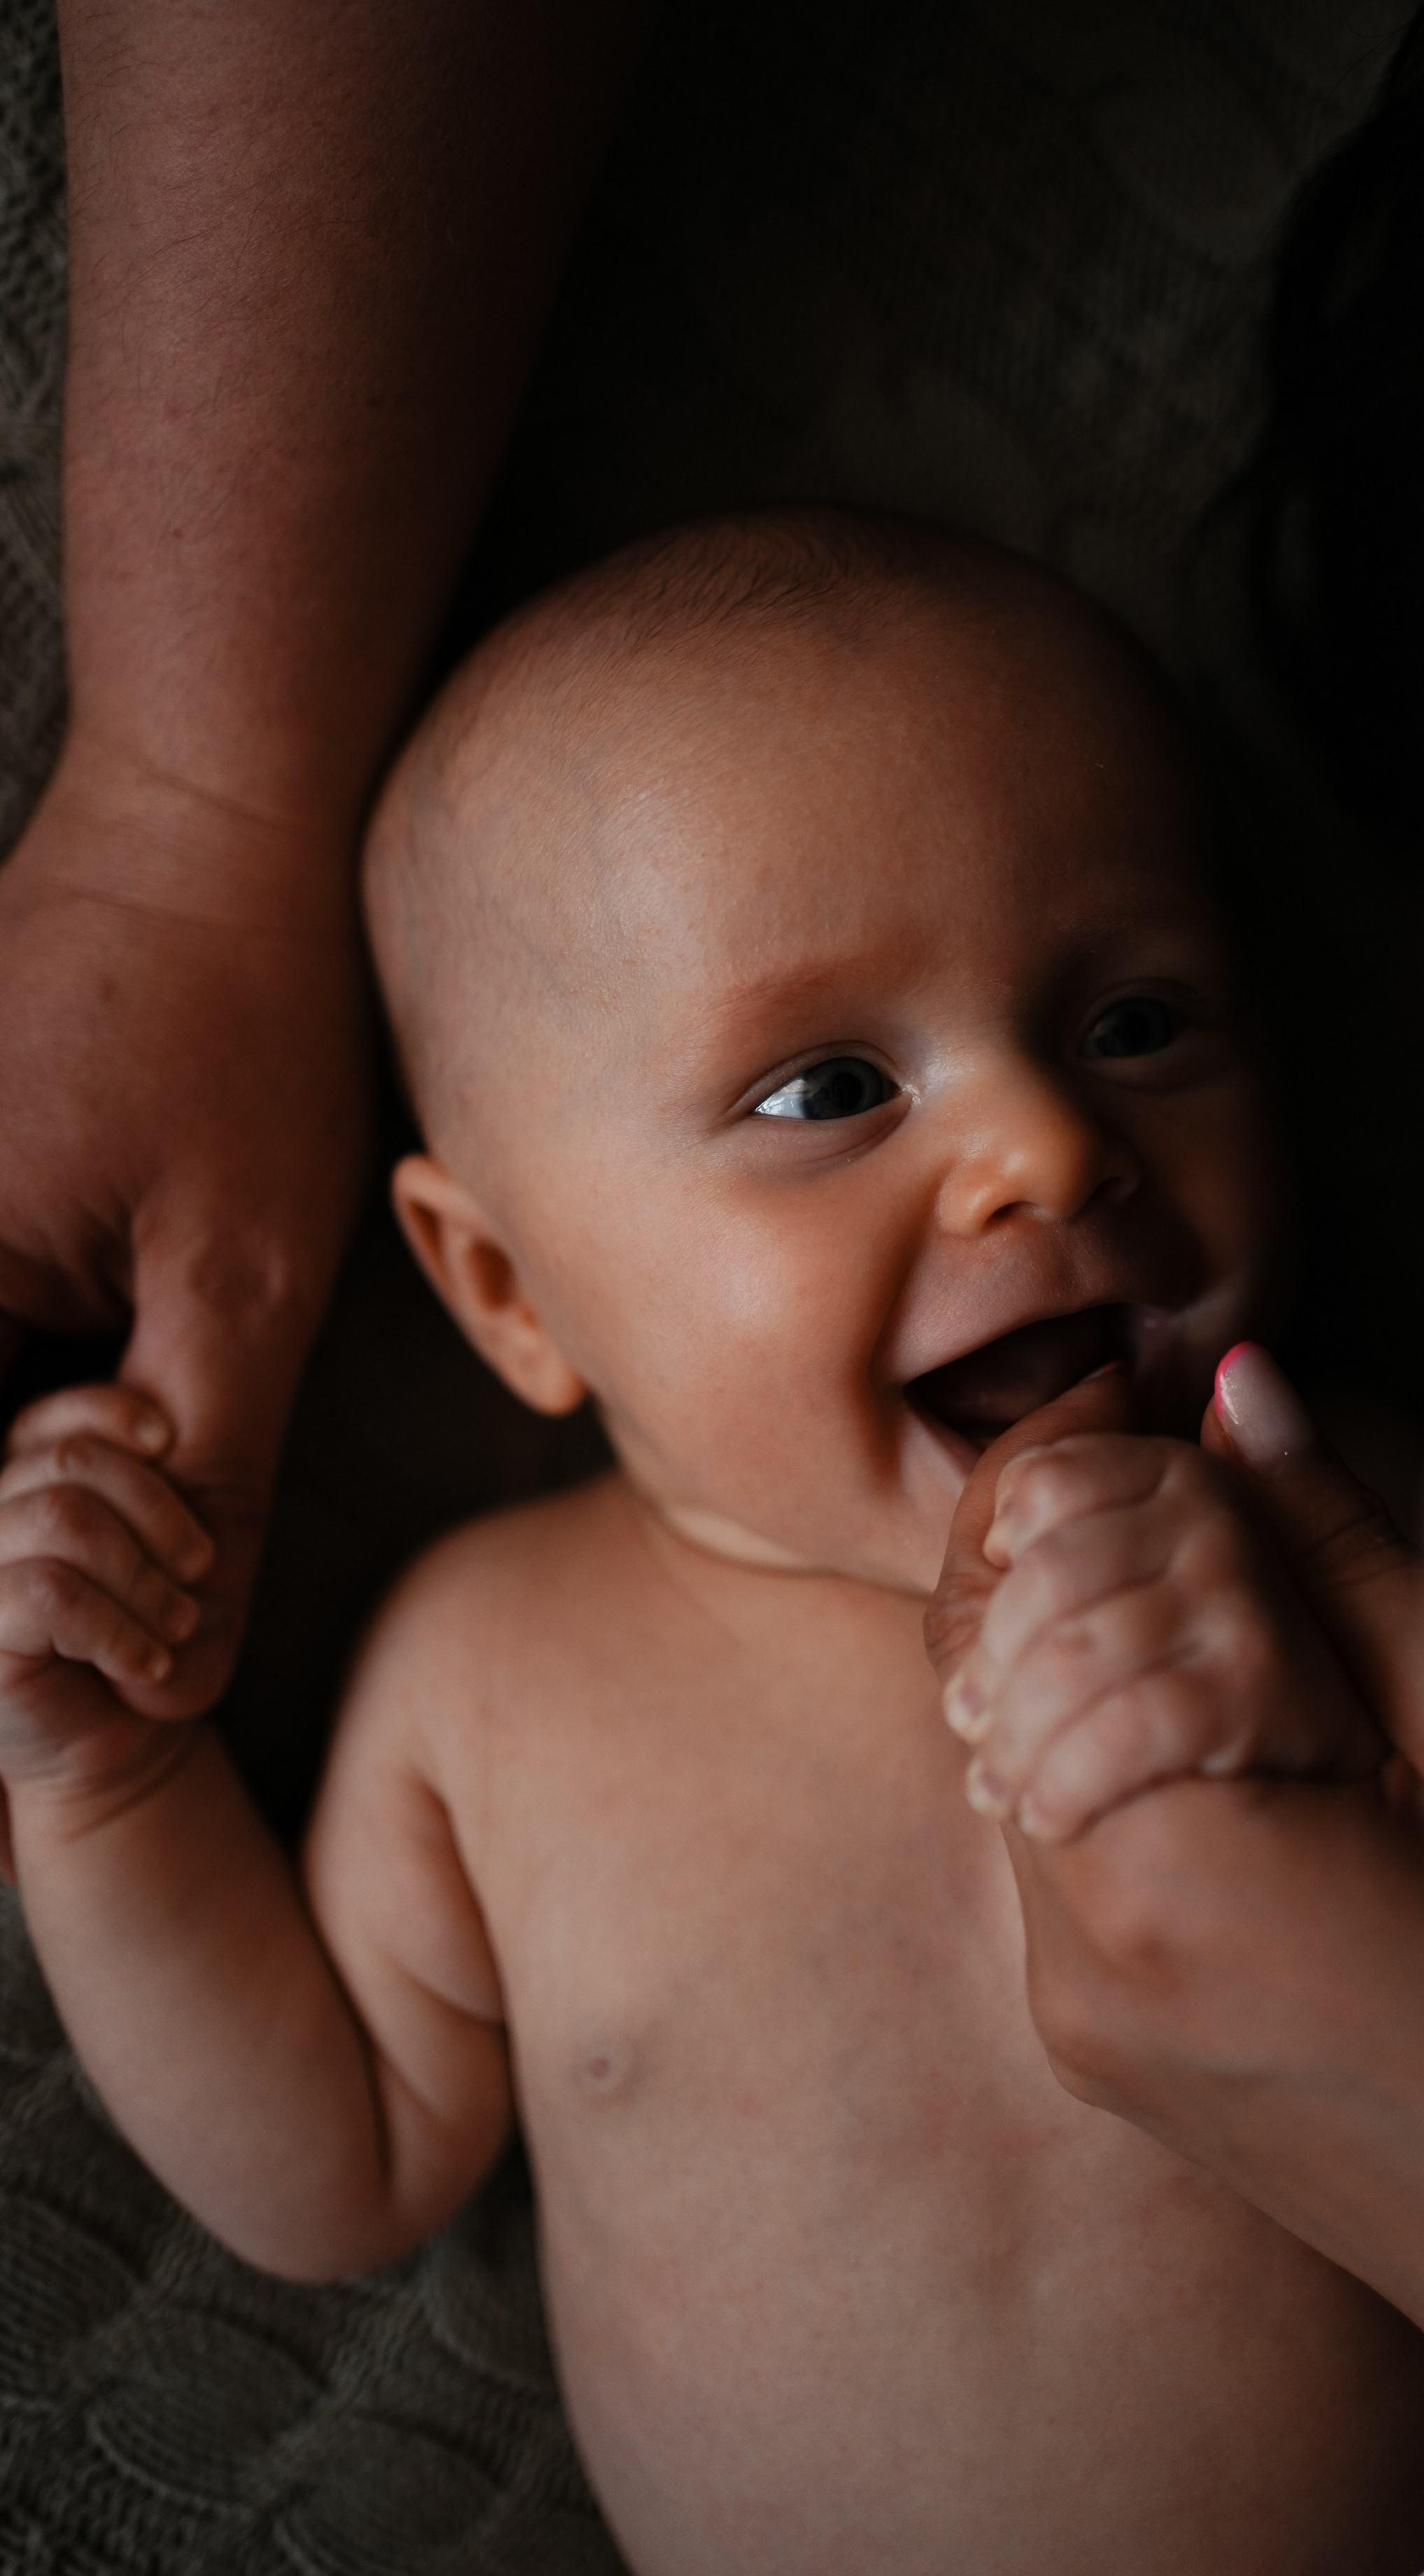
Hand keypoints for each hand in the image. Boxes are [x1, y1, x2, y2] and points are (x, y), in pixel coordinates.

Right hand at [0, 747, 372, 1705]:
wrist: (211, 819)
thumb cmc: (240, 1020)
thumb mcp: (248, 1273)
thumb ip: (205, 1472)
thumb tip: (180, 1677)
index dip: (7, 1632)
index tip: (43, 1755)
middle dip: (16, 1564)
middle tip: (94, 1675)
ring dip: (22, 1493)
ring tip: (117, 1543)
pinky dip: (20, 1410)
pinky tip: (95, 1427)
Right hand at [0, 1383, 218, 1871]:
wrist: (118, 1749)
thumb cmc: (144, 1643)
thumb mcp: (162, 1560)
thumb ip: (149, 1493)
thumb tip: (164, 1431)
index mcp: (22, 1492)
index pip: (53, 1423)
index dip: (111, 1413)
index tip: (170, 1443)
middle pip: (72, 1462)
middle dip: (157, 1510)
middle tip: (196, 1572)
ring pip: (65, 1520)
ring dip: (144, 1576)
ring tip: (175, 1624)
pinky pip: (52, 1594)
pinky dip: (116, 1628)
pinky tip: (141, 1663)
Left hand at [927, 1348, 1423, 2497]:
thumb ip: (1325, 1554)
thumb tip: (1234, 1385)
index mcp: (1166, 1876)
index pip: (1042, 1606)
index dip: (1104, 1497)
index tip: (1176, 1439)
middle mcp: (1076, 1959)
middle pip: (992, 1669)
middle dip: (1079, 1555)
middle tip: (1189, 1497)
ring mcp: (1073, 2015)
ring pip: (1005, 1744)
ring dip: (1083, 1645)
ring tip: (1223, 1615)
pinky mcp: (1092, 2042)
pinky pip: (1047, 1834)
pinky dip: (1101, 1741)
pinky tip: (1213, 1722)